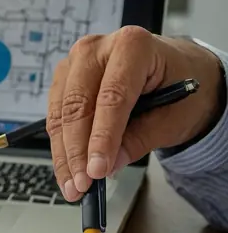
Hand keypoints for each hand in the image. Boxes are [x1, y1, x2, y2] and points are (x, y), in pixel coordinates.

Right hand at [48, 26, 225, 201]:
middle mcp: (97, 49)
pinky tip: (68, 172)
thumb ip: (140, 139)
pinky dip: (60, 150)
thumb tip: (109, 165)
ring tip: (73, 186)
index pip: (111, 96)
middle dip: (77, 151)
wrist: (171, 71)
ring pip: (60, 116)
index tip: (97, 171)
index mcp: (133, 45)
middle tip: (82, 184)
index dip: (102, 138)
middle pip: (78, 105)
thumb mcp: (172, 116)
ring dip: (64, 155)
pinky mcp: (63, 83)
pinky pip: (55, 121)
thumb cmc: (177, 84)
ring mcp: (75, 65)